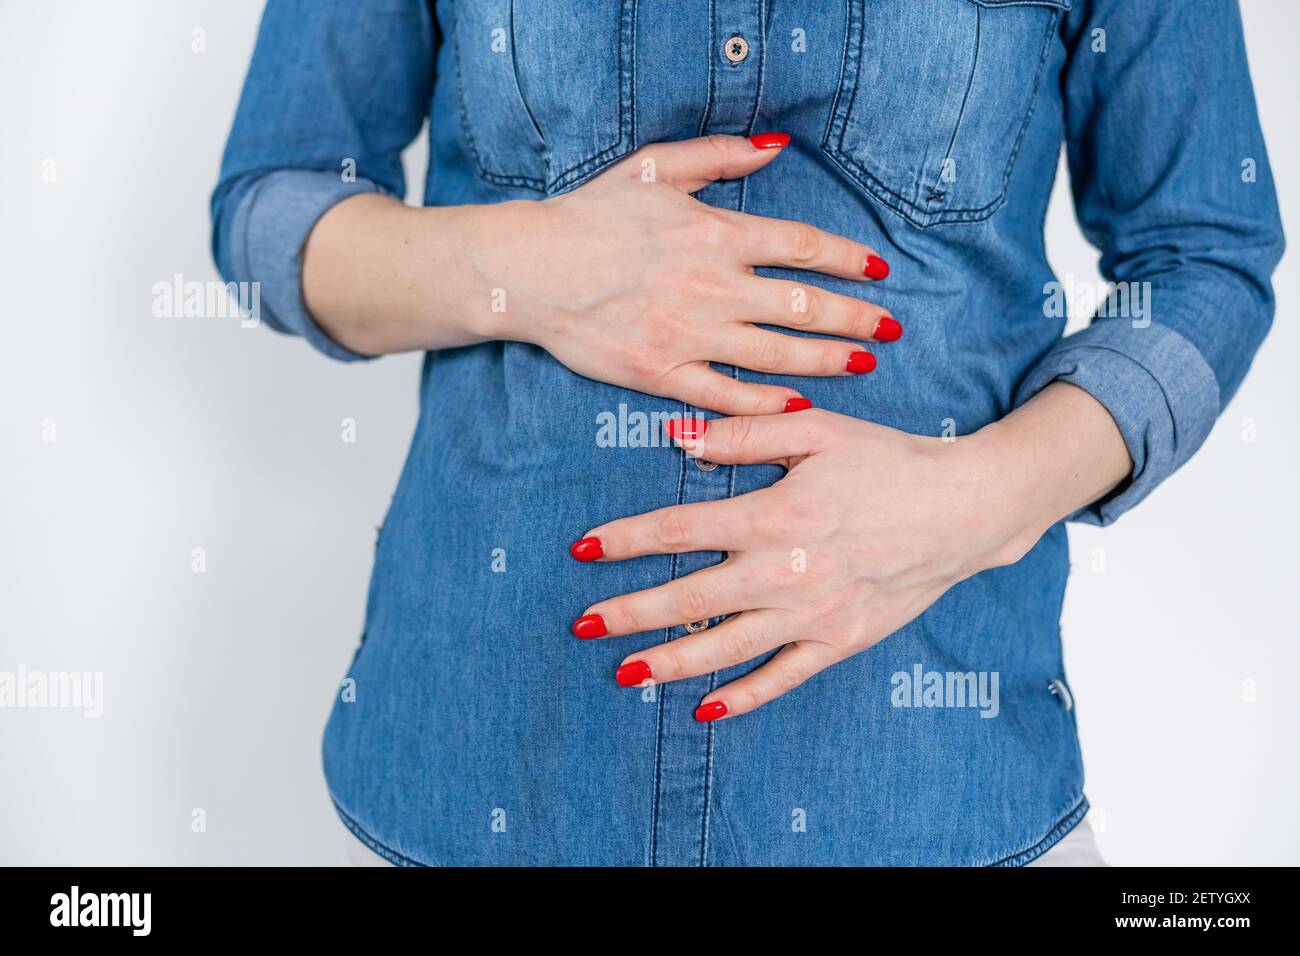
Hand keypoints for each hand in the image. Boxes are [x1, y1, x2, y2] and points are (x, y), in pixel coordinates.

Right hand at [469, 134, 898, 414]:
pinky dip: (766, 403)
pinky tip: (799, 404)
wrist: (529, 270)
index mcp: (714, 233)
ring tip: (863, 363)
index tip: (876, 272)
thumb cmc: (589, 216)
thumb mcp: (655, 169)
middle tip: (889, 328)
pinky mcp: (662, 374)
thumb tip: (777, 148)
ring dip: (827, 358)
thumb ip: (720, 157)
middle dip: (854, 316)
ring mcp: (689, 334)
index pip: (801, 247)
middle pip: (803, 304)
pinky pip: (726, 394)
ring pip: (776, 353)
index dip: (846, 259)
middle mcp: (712, 287)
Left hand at [567, 407, 1060, 719]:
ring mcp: (811, 615)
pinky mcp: (839, 643)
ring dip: (669, 662)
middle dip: (629, 612)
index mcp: (772, 515)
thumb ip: (743, 436)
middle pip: (689, 599)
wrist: (964, 509)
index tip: (582, 548)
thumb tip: (675, 436)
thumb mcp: (818, 432)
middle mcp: (784, 572)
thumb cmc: (888, 462)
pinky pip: (781, 679)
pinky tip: (703, 710)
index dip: (624, 539)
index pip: (678, 530)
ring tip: (623, 672)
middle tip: (583, 623)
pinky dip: (742, 697)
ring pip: (725, 648)